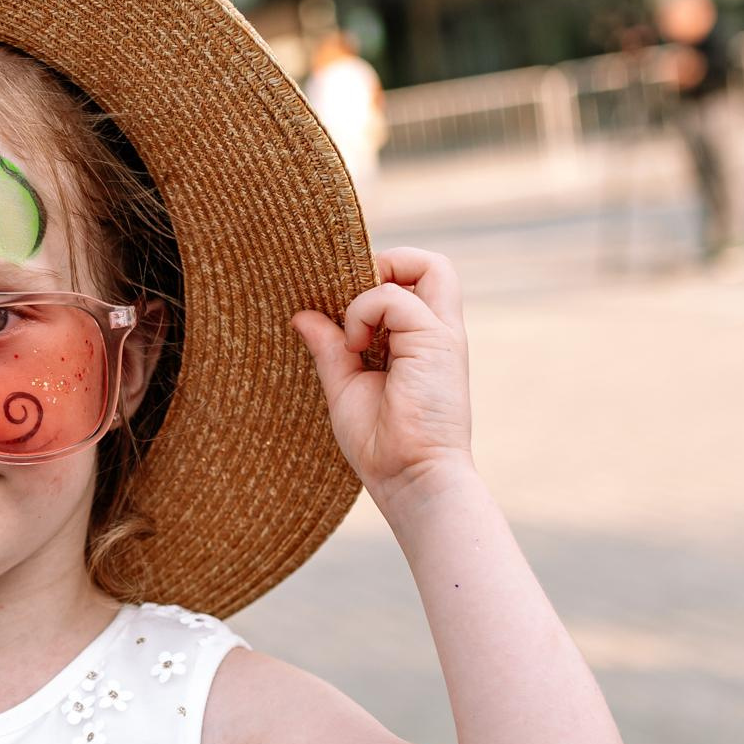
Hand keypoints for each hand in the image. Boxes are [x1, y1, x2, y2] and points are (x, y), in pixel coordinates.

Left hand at [292, 248, 472, 505]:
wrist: (410, 478)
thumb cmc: (381, 445)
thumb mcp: (345, 386)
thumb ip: (330, 349)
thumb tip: (302, 316)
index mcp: (421, 342)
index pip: (414, 284)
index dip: (379, 282)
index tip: (345, 315)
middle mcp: (438, 331)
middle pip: (431, 265)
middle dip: (387, 265)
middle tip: (352, 304)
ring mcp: (441, 333)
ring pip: (427, 265)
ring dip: (375, 284)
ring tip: (355, 331)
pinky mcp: (437, 340)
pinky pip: (392, 296)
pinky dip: (363, 311)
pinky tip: (355, 346)